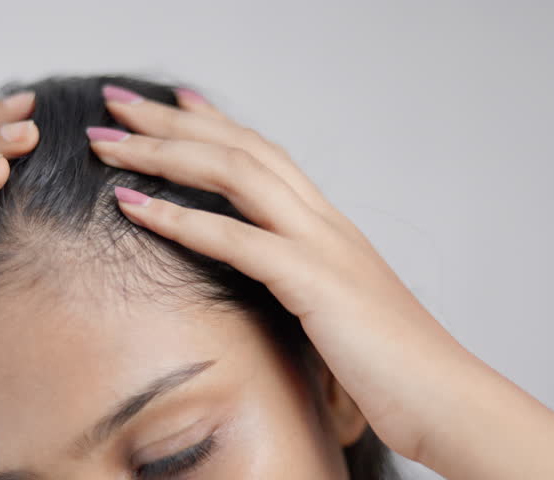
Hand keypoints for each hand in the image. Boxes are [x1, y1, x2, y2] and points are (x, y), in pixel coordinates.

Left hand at [86, 85, 553, 478]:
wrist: (447, 400)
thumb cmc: (387, 364)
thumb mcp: (333, 308)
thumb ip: (297, 281)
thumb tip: (259, 281)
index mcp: (326, 224)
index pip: (263, 152)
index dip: (213, 122)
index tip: (172, 101)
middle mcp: (322, 220)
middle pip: (238, 146)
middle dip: (170, 121)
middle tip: (115, 102)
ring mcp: (321, 245)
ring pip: (233, 174)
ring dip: (162, 153)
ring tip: (105, 144)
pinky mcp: (315, 282)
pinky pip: (236, 239)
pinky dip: (178, 218)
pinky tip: (131, 206)